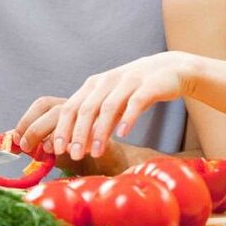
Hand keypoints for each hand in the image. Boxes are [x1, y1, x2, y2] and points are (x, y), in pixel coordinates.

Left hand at [12, 52, 194, 161]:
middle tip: (71, 155)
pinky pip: (135, 102)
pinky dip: (127, 118)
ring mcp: (128, 82)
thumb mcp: (112, 103)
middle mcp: (107, 81)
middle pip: (85, 108)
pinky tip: (122, 134)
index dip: (60, 128)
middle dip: (75, 132)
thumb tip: (75, 147)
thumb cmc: (136, 91)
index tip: (53, 150)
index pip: (70, 107)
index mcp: (94, 85)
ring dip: (99, 131)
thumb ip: (95, 121)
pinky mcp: (149, 85)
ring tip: (95, 152)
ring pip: (108, 107)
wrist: (171, 70)